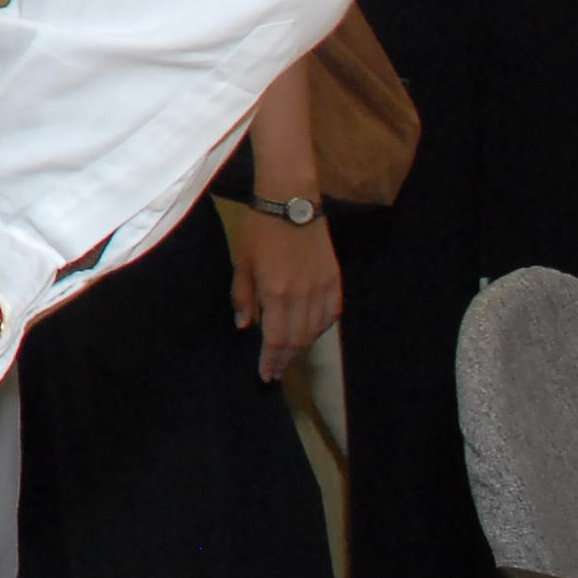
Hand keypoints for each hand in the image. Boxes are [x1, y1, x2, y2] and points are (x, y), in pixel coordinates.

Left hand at [228, 205, 342, 381]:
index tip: (266, 375)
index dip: (271, 361)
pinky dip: (321, 328)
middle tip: (276, 370)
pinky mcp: (335, 280)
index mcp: (276, 293)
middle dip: (286, 359)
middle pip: (298, 339)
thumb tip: (245, 325)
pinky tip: (312, 332)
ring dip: (302, 346)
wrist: (291, 202)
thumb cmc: (260, 230)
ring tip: (289, 354)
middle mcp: (303, 296)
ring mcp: (322, 288)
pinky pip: (332, 314)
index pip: (276, 339)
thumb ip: (243, 296)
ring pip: (316, 330)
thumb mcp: (242, 262)